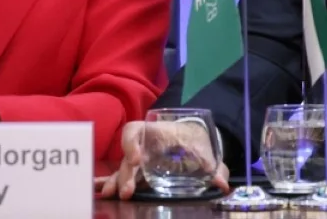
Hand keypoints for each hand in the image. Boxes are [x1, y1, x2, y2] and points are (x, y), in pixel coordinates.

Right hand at [95, 119, 229, 200]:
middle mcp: (143, 146)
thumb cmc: (195, 141)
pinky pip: (125, 177)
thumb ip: (214, 167)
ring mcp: (140, 160)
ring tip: (110, 195)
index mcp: (156, 133)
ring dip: (116, 181)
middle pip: (128, 157)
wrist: (194, 139)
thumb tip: (222, 184)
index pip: (135, 131)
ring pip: (123, 169)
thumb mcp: (205, 152)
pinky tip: (104, 193)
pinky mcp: (140, 173)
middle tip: (127, 192)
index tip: (136, 158)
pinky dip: (114, 183)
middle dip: (125, 174)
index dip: (131, 142)